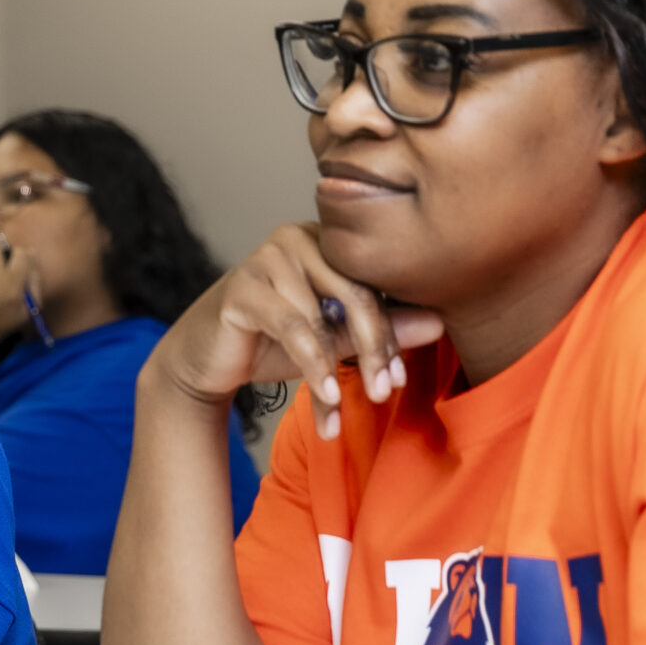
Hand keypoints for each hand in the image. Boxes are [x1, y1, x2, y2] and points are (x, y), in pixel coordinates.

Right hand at [148, 223, 443, 436]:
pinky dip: (313, 365)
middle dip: (373, 350)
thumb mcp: (332, 340)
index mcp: (326, 241)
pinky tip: (323, 396)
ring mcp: (267, 258)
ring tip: (341, 406)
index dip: (392, 332)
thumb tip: (440, 323)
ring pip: (324, 317)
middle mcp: (298, 238)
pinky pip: (294, 328)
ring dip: (336, 368)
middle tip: (382, 393)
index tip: (397, 379)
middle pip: (356, 294)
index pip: (374, 283)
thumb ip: (377, 329)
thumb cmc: (269, 344)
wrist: (204, 362)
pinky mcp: (243, 287)